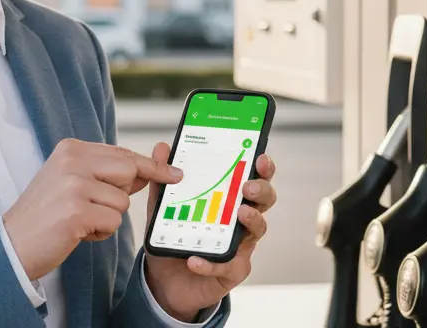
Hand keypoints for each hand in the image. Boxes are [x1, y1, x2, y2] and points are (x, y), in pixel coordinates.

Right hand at [2, 138, 183, 280]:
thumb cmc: (46, 215)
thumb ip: (106, 174)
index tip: (175, 173)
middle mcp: (72, 161)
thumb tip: (149, 172)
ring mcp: (73, 184)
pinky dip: (100, 233)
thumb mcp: (72, 183)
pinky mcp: (76, 211)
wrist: (12, 243)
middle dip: (120, 196)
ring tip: (78, 221)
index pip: (122, 153)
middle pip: (129, 172)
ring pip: (122, 202)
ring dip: (107, 218)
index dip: (150, 166)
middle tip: (93, 208)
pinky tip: (77, 233)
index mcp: (71, 149)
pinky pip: (113, 222)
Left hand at [143, 142, 276, 320]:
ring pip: (257, 231)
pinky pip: (226, 265)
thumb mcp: (163, 207)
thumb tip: (162, 148)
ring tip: (239, 213)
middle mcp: (240, 221)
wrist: (165, 280)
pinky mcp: (231, 271)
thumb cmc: (174, 238)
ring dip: (251, 220)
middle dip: (261, 190)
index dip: (262, 168)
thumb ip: (162, 180)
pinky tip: (194, 260)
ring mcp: (240, 246)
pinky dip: (210, 262)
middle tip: (248, 186)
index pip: (251, 178)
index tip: (260, 157)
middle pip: (264, 202)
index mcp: (228, 200)